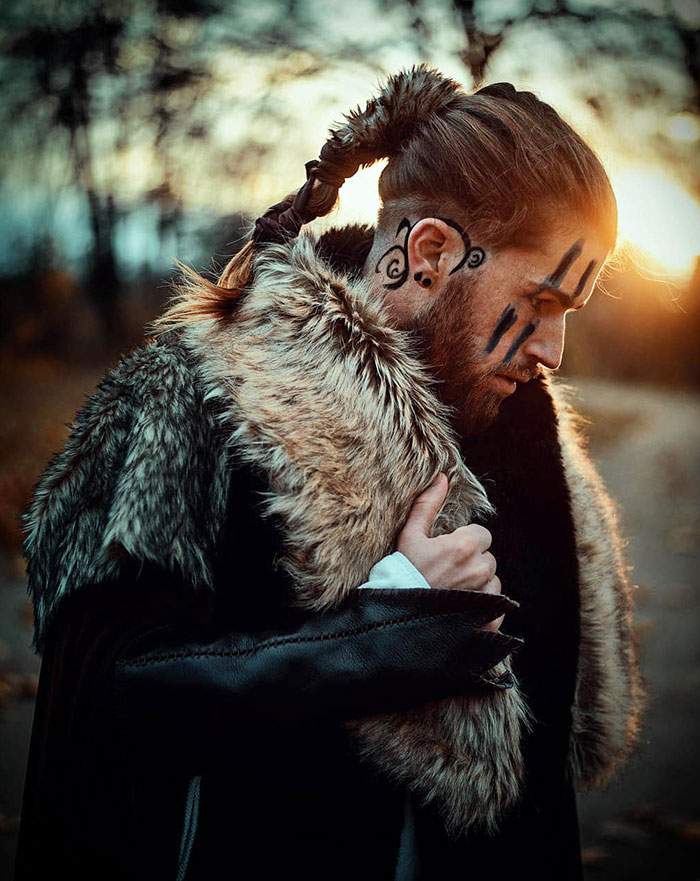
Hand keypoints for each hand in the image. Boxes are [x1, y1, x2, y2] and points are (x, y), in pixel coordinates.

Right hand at [396, 473, 504, 631]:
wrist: (396, 611)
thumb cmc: (402, 570)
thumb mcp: (410, 534)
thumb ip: (428, 505)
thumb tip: (442, 478)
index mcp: (464, 546)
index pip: (483, 535)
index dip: (466, 541)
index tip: (449, 550)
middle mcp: (479, 569)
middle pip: (488, 558)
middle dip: (473, 561)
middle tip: (450, 570)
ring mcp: (483, 596)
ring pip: (493, 582)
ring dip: (480, 584)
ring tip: (455, 588)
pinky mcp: (485, 617)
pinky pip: (497, 607)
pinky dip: (487, 608)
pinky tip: (466, 606)